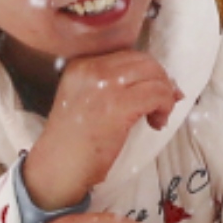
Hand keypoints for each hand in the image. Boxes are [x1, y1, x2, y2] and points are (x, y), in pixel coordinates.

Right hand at [23, 49, 185, 214]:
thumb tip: (155, 82)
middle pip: (143, 60)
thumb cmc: (72, 142)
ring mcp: (105, 85)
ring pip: (154, 75)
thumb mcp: (84, 100)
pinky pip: (157, 94)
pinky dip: (165, 107)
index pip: (126, 55)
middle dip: (161, 80)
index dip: (148, 71)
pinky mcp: (119, 105)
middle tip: (164, 103)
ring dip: (165, 95)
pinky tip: (156, 123)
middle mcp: (92, 68)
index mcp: (81, 65)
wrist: (57, 167)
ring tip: (158, 116)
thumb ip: (111, 86)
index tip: (156, 90)